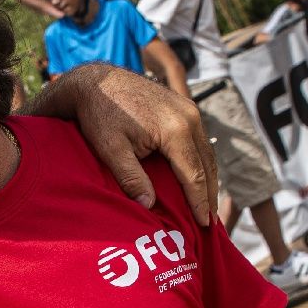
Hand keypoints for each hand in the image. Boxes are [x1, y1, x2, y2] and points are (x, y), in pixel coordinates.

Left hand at [29, 62, 218, 225]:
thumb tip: (148, 206)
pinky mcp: (184, 107)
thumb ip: (131, 178)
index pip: (194, 175)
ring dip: (209, 180)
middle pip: (207, 165)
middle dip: (209, 195)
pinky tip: (198, 179)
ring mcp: (189, 110)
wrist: (97, 82)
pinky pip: (199, 141)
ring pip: (207, 152)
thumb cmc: (100, 115)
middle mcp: (190, 117)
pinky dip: (202, 163)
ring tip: (207, 206)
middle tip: (210, 223)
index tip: (203, 225)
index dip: (199, 202)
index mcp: (175, 130)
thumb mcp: (111, 150)